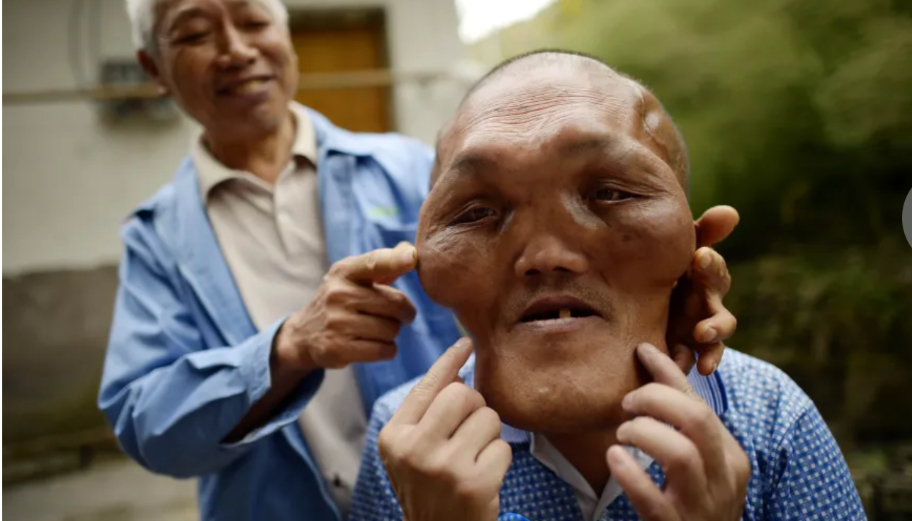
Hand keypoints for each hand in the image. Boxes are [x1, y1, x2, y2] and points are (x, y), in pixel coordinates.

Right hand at [274, 242, 418, 370]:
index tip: (411, 257)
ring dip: (393, 332)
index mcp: (344, 271)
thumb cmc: (340, 301)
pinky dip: (388, 350)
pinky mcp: (338, 349)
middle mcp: (338, 294)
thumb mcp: (353, 277)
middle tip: (400, 316)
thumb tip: (410, 250)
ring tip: (378, 329)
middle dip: (406, 312)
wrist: (304, 335)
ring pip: (392, 329)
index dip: (395, 260)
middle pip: (396, 303)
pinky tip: (374, 344)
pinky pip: (384, 350)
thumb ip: (383, 264)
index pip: (374, 262)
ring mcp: (337, 322)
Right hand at [378, 338, 511, 520]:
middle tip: (468, 432)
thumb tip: (458, 370)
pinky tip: (483, 478)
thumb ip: (427, 412)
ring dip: (489, 435)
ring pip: (488, 418)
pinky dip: (499, 461)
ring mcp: (443, 468)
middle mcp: (414, 450)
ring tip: (473, 459)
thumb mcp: (412, 450)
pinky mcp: (474, 485)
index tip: (466, 343)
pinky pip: (503, 448)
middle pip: (463, 394)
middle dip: (475, 407)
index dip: (449, 361)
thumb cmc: (429, 487)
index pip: (427, 386)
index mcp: (394, 436)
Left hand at [608, 343, 749, 520]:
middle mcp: (723, 480)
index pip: (701, 405)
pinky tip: (615, 457)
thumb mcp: (699, 459)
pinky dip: (630, 473)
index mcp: (731, 457)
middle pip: (696, 420)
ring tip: (622, 433)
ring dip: (643, 433)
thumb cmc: (693, 501)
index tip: (641, 351)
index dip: (668, 374)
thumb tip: (649, 353)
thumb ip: (679, 414)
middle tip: (627, 403)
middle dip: (655, 399)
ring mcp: (701, 507)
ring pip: (680, 455)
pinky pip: (652, 499)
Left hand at [667, 205, 739, 374]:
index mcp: (701, 279)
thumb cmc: (658, 267)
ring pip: (712, 341)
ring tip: (699, 344)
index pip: (714, 272)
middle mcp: (703, 307)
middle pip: (720, 315)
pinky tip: (684, 367)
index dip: (711, 266)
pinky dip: (692, 363)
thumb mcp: (672, 249)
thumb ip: (698, 232)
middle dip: (715, 321)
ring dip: (710, 344)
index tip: (700, 256)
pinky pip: (693, 360)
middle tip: (703, 323)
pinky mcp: (682, 351)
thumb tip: (731, 213)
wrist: (631, 302)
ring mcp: (695, 332)